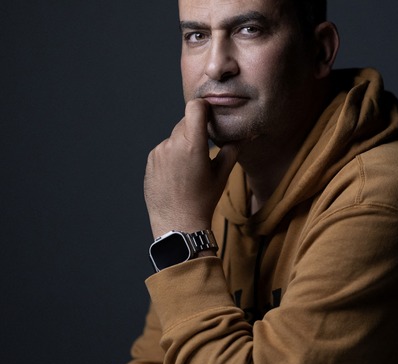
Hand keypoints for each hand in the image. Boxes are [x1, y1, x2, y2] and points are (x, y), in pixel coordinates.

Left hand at [144, 99, 238, 237]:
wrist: (178, 223)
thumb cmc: (203, 200)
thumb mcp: (222, 175)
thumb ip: (233, 150)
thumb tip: (246, 135)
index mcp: (192, 145)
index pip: (195, 107)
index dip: (204, 108)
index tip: (210, 116)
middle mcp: (172, 144)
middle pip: (185, 122)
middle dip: (196, 130)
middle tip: (205, 148)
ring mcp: (159, 152)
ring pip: (175, 136)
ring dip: (184, 143)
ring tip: (191, 168)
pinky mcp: (151, 160)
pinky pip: (164, 148)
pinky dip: (173, 154)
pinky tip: (179, 174)